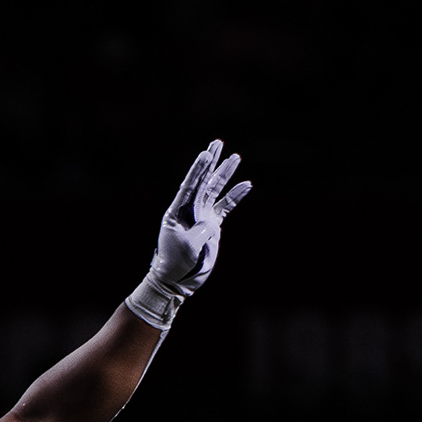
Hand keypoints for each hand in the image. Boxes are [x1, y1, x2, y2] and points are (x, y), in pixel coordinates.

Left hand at [148, 139, 248, 297]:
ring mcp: (202, 216)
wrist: (177, 279)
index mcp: (177, 211)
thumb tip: (211, 222)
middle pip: (203, 181)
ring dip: (225, 175)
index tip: (206, 154)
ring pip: (216, 191)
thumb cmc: (176, 262)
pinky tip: (246, 185)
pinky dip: (235, 197)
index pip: (189, 186)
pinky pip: (225, 207)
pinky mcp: (212, 226)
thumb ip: (201, 231)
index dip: (198, 170)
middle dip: (211, 163)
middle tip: (218, 142)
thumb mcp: (188, 246)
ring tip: (235, 158)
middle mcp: (189, 210)